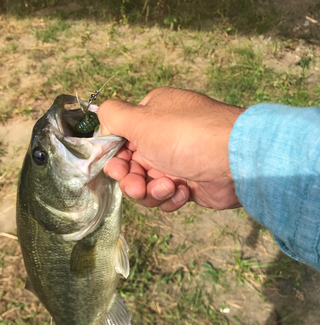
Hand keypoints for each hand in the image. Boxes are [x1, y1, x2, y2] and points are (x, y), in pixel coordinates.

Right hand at [98, 87, 244, 211]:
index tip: (117, 168)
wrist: (234, 162)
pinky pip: (165, 197)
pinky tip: (184, 191)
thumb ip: (113, 116)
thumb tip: (101, 118)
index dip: (114, 157)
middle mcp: (161, 138)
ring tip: (169, 187)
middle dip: (131, 180)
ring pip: (145, 186)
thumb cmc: (186, 136)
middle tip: (138, 187)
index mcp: (150, 116)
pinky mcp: (187, 184)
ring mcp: (175, 161)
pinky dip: (171, 197)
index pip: (120, 138)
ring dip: (152, 191)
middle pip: (130, 167)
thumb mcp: (142, 119)